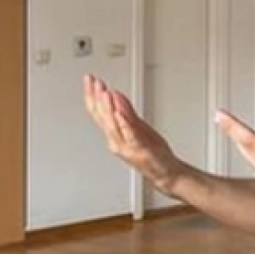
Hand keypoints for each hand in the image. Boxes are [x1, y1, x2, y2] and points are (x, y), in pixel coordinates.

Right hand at [83, 74, 183, 193]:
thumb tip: (115, 94)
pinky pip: (129, 135)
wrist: (165, 172)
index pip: (99, 112)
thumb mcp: (138, 126)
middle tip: (93, 81)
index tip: (89, 80)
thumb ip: (127, 111)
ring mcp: (127, 146)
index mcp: (115, 135)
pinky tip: (119, 113)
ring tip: (104, 92)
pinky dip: (123, 123)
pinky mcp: (140, 150)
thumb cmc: (151, 152)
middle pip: (102, 117)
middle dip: (96, 98)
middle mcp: (117, 141)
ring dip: (107, 107)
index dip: (92, 95)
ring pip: (112, 125)